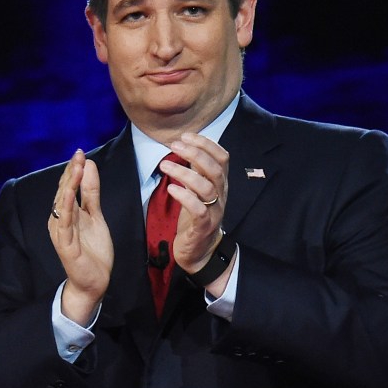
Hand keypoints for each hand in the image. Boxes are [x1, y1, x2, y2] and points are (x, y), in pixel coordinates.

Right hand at [48, 149, 112, 325]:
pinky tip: (69, 194)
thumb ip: (91, 192)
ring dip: (68, 186)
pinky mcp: (66, 246)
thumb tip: (89, 165)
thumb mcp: (95, 215)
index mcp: (65, 213)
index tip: (80, 152)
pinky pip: (65, 224)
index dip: (73, 170)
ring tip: (75, 169)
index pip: (67, 186)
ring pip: (62, 205)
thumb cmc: (93, 250)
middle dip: (71, 173)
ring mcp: (61, 233)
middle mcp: (59, 220)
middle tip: (78, 155)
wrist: (94, 282)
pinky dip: (66, 208)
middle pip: (63, 192)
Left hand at [159, 133, 228, 280]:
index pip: (222, 157)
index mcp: (220, 183)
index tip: (186, 135)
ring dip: (185, 173)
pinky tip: (171, 188)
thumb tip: (185, 145)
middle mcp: (221, 195)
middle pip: (216, 169)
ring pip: (207, 187)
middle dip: (195, 153)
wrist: (200, 251)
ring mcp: (214, 211)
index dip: (206, 144)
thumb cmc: (195, 216)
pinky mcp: (204, 227)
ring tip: (164, 164)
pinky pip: (199, 210)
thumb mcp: (196, 190)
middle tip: (174, 145)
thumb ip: (195, 170)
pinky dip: (185, 197)